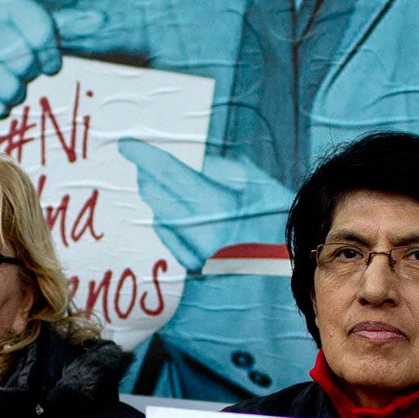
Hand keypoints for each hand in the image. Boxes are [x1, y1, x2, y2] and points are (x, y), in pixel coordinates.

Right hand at [0, 0, 104, 144]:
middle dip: (30, 74)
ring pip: (9, 87)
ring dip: (16, 93)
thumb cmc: (17, 41)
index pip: (40, 32)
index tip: (49, 64)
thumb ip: (71, 25)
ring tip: (11, 84)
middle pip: (25, 61)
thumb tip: (100, 19)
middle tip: (24, 72)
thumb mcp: (43, 28)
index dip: (50, 56)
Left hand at [120, 142, 293, 273]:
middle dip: (147, 176)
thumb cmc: (281, 225)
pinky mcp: (196, 270)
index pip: (170, 174)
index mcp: (218, 208)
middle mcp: (201, 233)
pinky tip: (171, 214)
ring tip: (158, 183)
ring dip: (156, 198)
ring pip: (160, 219)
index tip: (127, 144)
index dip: (145, 157)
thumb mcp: (263, 187)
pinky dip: (166, 223)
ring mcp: (197, 255)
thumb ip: (226, 170)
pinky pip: (170, 240)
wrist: (291, 273)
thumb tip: (197, 164)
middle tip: (143, 162)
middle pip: (158, 197)